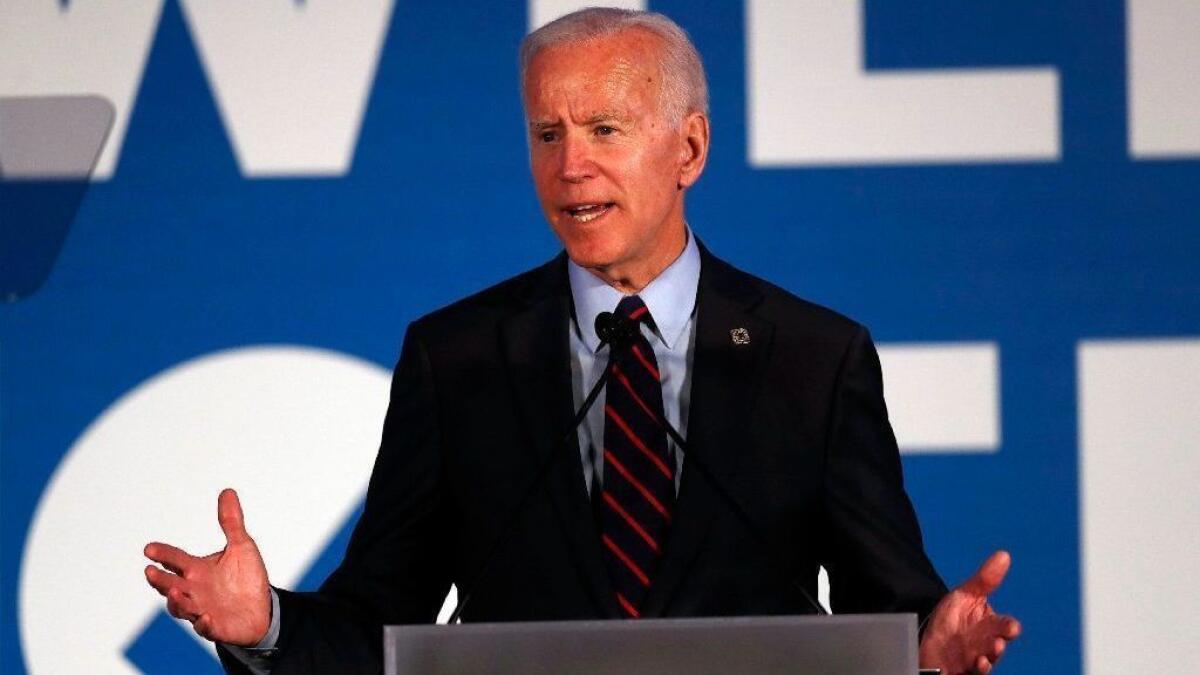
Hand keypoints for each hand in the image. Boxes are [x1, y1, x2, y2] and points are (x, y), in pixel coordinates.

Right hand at [143, 488, 271, 646]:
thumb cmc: (246, 578)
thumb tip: (228, 491)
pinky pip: (207, 628)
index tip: (149, 548)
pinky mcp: (216, 627)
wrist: (262, 609)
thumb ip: (231, 522)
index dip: (163, 554)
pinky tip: (207, 618)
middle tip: (150, 571)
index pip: (175, 560)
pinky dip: (205, 624)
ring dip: (177, 601)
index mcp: (197, 570)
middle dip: (160, 580)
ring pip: (182, 608)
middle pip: (170, 585)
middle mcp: (194, 590)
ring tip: (175, 592)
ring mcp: (202, 610)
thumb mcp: (241, 546)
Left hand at [918, 550, 1021, 673]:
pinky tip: (976, 664)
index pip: (1003, 626)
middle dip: (999, 645)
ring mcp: (975, 658)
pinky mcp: (964, 671)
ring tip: (986, 656)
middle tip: (998, 642)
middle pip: (997, 645)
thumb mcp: (965, 596)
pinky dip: (978, 670)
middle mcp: (985, 643)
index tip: (1012, 627)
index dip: (1008, 627)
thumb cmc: (951, 619)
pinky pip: (974, 673)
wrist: (927, 638)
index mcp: (989, 625)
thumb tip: (1004, 555)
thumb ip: (985, 580)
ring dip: (989, 658)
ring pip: (988, 660)